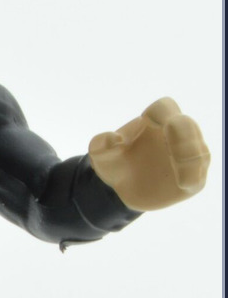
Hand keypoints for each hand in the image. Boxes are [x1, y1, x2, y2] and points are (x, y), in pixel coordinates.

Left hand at [88, 98, 209, 211]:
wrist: (120, 190)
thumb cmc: (113, 163)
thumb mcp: (99, 154)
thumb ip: (100, 143)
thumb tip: (115, 138)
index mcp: (155, 119)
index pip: (164, 107)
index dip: (161, 113)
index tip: (147, 121)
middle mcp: (176, 132)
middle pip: (186, 127)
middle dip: (182, 137)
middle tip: (175, 153)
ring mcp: (188, 153)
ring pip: (197, 152)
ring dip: (189, 160)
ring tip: (180, 175)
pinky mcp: (192, 176)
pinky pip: (198, 175)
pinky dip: (193, 177)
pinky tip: (183, 184)